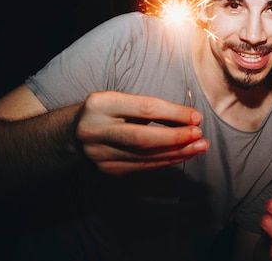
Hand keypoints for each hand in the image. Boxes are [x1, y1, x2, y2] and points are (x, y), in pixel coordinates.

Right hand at [76, 91, 207, 173]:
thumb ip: (149, 108)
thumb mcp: (121, 101)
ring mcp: (99, 154)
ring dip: (177, 152)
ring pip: (145, 156)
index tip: (197, 117)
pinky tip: (184, 155)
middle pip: (142, 138)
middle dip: (176, 138)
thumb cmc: (107, 112)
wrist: (72, 134)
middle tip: (200, 135)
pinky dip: (167, 160)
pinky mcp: (107, 170)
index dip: (174, 113)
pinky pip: (143, 166)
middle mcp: (95, 130)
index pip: (144, 109)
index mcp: (101, 105)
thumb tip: (189, 119)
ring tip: (200, 146)